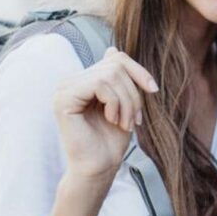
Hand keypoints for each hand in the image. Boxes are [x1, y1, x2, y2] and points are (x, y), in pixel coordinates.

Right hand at [52, 47, 157, 181]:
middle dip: (133, 93)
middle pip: (115, 65)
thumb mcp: (124, 101)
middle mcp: (70, 81)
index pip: (115, 58)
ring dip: (127, 101)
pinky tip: (112, 120)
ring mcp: (64, 89)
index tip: (153, 90)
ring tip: (125, 122)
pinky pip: (100, 84)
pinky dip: (115, 103)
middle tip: (134, 119)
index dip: (138, 70)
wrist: (100, 167)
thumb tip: (112, 49)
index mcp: (83, 80)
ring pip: (110, 75)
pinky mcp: (63, 99)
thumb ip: (119, 78)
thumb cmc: (111, 139)